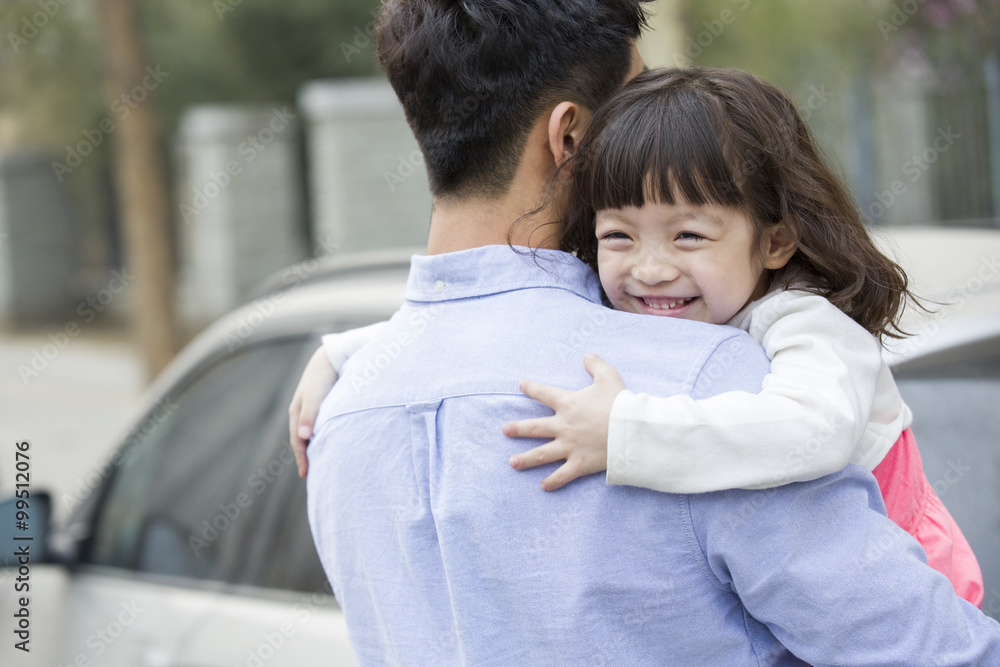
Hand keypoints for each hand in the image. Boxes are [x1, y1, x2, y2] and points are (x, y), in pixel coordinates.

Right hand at [288, 345, 337, 477]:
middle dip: (303, 455)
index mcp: (296, 412)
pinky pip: (315, 424)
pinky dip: (317, 436)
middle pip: (300, 438)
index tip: (306, 474)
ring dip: (310, 446)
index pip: (297, 440)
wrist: (331, 356)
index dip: (301, 458)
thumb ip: (310, 415)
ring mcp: (308, 407)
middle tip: (309, 474)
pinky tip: (324, 440)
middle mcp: (300, 411)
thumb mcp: (315, 395)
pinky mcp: (318, 403)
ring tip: (316, 461)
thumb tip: (303, 436)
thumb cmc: (323, 376)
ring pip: (307, 432)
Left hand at [503, 354, 625, 490]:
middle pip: (535, 428)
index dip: (531, 388)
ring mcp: (569, 446)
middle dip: (518, 429)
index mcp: (568, 404)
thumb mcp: (609, 377)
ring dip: (525, 459)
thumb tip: (587, 355)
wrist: (631, 430)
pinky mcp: (579, 464)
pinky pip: (562, 475)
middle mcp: (563, 426)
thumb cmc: (620, 403)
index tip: (521, 385)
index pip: (544, 393)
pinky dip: (552, 482)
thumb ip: (596, 365)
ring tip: (512, 462)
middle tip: (505, 430)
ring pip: (541, 454)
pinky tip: (543, 487)